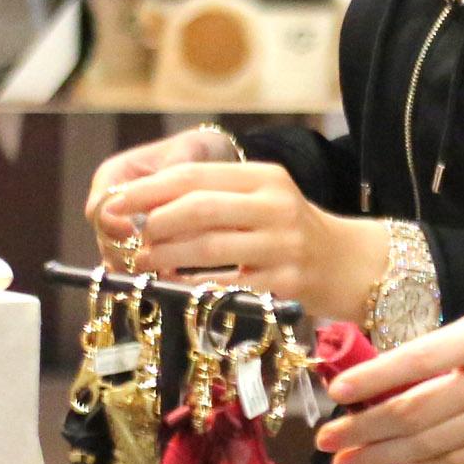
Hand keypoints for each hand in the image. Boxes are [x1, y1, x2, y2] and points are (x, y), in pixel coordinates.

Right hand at [86, 125, 237, 260]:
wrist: (210, 155)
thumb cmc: (195, 148)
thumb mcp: (187, 153)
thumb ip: (171, 177)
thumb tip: (158, 207)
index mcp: (113, 174)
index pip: (98, 208)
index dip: (113, 225)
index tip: (137, 233)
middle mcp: (113, 203)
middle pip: (104, 237)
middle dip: (125, 251)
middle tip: (151, 262)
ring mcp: (124, 224)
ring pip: (118, 254)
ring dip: (137, 265)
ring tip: (163, 272)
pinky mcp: (141, 241)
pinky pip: (137, 261)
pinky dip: (151, 269)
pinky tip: (170, 276)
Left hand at [103, 160, 389, 321]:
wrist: (348, 264)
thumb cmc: (290, 231)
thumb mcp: (263, 199)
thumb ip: (215, 197)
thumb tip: (144, 207)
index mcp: (265, 178)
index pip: (196, 176)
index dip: (149, 189)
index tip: (115, 201)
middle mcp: (276, 206)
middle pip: (200, 209)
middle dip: (155, 222)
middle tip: (132, 237)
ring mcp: (283, 246)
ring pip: (208, 248)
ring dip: (166, 256)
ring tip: (145, 261)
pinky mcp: (285, 284)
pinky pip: (225, 285)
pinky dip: (192, 286)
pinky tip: (174, 286)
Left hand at [315, 294, 463, 463]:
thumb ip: (449, 349)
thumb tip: (392, 377)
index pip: (417, 360)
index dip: (373, 378)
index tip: (337, 391)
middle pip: (416, 412)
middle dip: (365, 429)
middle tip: (328, 441)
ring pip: (434, 443)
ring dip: (385, 455)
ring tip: (350, 462)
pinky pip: (463, 458)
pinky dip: (426, 462)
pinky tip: (401, 461)